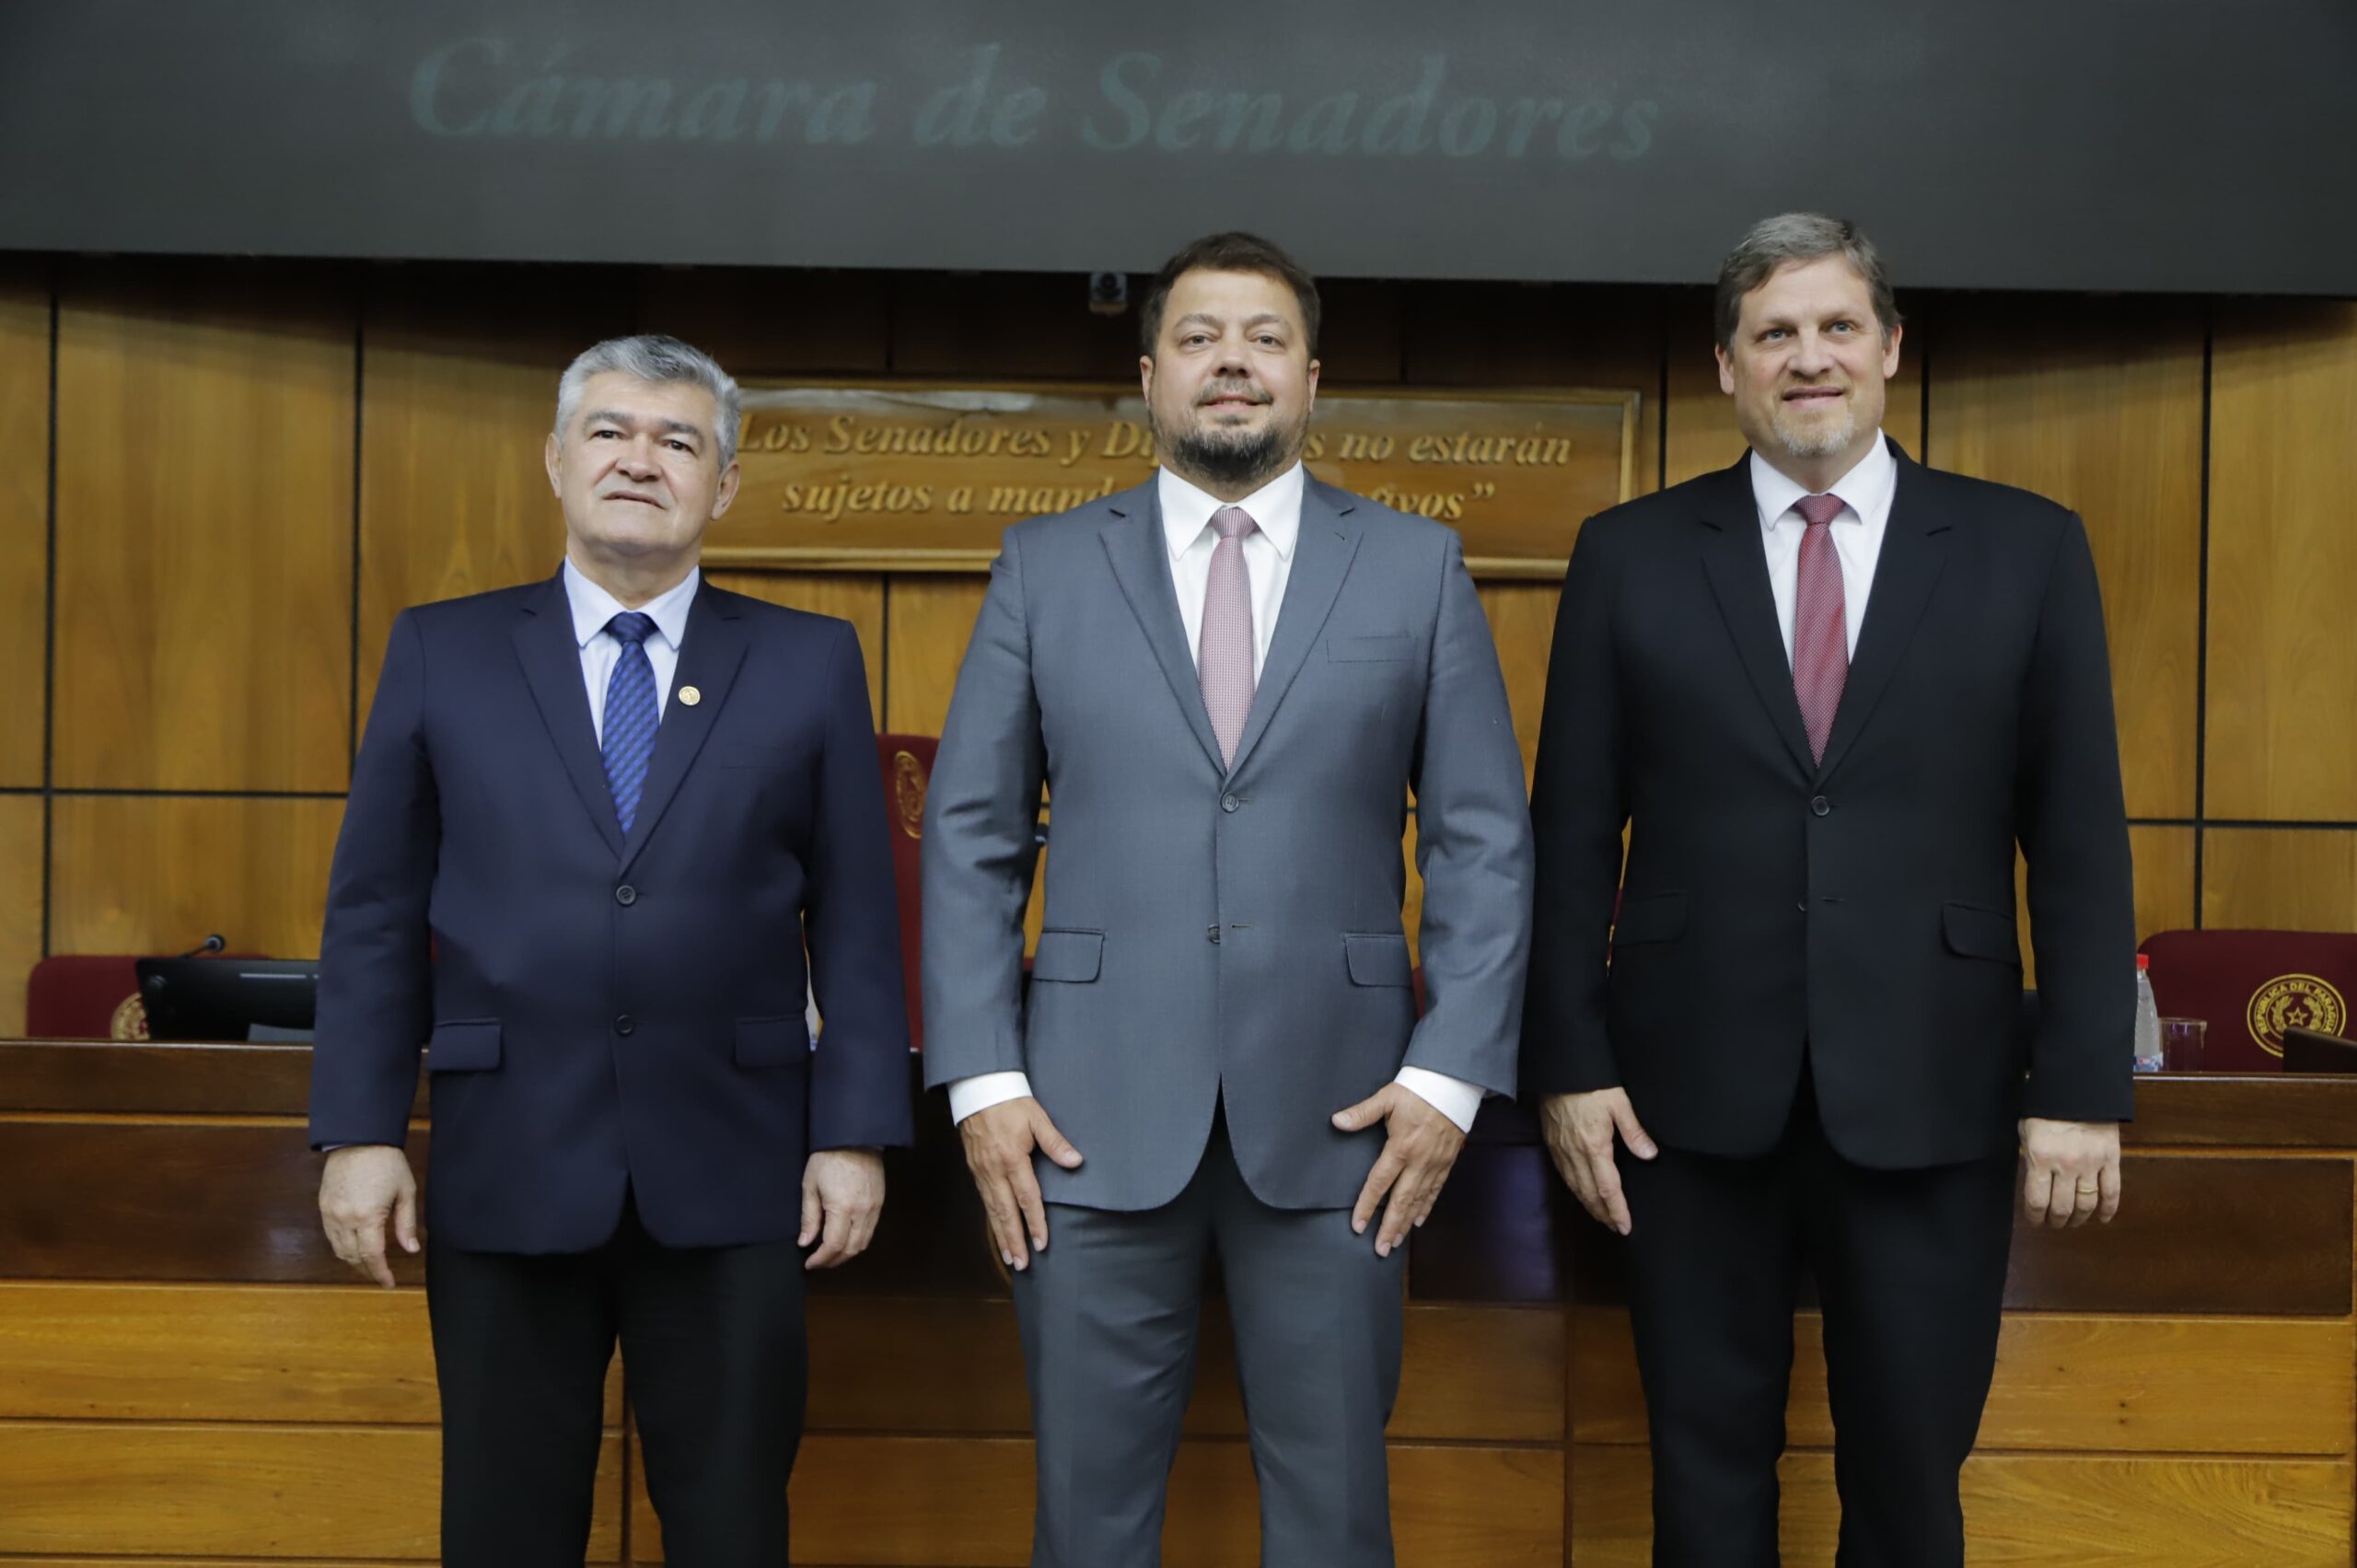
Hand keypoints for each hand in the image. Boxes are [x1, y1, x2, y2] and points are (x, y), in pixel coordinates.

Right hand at [318, 1145, 419, 1287]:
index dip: (380, 1273)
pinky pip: (330, 1236)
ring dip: (352, 1261)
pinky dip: (341, 1247)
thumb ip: (407, 1223)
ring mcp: (330, 1213)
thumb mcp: (405, 1191)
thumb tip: (411, 1249)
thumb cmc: (387, 1162)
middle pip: (352, 1257)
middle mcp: (344, 1219)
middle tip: (380, 1275)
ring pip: (338, 1250)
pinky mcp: (322, 1206)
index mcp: (368, 1216)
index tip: (389, 1283)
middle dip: (367, 1270)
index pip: (372, 1256)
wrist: (358, 1138)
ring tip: (368, 1265)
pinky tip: (354, 1247)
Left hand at [800, 1148, 886, 1268]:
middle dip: (833, 1261)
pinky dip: (857, 1241)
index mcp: (842, 1207)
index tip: (809, 1263)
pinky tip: (845, 1238)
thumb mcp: (811, 1185)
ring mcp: (875, 1208)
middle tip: (818, 1262)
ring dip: (846, 1253)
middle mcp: (862, 1211)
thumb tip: (805, 1242)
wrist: (854, 1137)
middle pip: (851, 1249)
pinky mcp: (880, 1203)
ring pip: (863, 1243)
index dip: (821, 1259)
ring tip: (830, 1254)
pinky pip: (870, 1231)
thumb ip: (809, 1217)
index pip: (833, 1245)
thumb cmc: (828, 1158)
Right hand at [957, 1097, 1082, 1270]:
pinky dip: (991, 1219)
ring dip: (1000, 1236)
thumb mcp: (1037, 1118)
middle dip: (1014, 1240)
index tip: (1042, 1243)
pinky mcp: (974, 1169)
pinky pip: (984, 1200)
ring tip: (1009, 1258)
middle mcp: (993, 1170)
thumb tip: (1076, 1162)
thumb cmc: (1010, 1101)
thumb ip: (1055, 1142)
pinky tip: (997, 1230)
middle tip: (1021, 1264)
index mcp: (1012, 1158)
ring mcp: (981, 1171)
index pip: (1027, 1198)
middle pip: (1005, 1212)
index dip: (1035, 1222)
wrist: (977, 1088)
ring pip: (991, 1210)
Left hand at [1333, 1083, 1467, 1257]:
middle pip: (1402, 1201)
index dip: (1368, 1206)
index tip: (1358, 1225)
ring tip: (1396, 1242)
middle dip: (1390, 1227)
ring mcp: (1435, 1164)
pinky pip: (1436, 1190)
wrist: (1452, 1084)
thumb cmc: (1416, 1090)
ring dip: (1407, 1223)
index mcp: (1400, 1147)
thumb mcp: (1387, 1098)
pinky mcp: (1447, 1162)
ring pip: (1419, 1200)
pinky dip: (1426, 1207)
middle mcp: (1419, 1161)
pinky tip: (1418, 1221)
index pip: (1380, 1183)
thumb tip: (1337, 1121)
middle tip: (1381, 1249)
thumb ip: (1362, 1113)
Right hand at [1539, 1088, 1657, 1234]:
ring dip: (1588, 1205)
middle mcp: (1575, 1153)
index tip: (1625, 1226)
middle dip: (1603, 1214)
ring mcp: (1560, 1149)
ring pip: (1574, 1187)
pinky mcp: (1551, 1142)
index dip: (1617, 1210)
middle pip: (1589, 1193)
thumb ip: (1634, 1131)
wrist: (1557, 1068)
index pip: (1608, 1188)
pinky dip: (1574, 1190)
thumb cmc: (1590, 1082)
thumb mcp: (1619, 1102)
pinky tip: (1581, 1192)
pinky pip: (1563, 1174)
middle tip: (1615, 1227)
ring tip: (1601, 1216)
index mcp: (1595, 1146)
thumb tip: (1649, 1155)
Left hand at [2019, 1117, 2121, 1228]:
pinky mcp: (2111, 1159)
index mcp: (2040, 1157)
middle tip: (2054, 1223)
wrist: (2078, 1088)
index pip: (2036, 1201)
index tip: (2035, 1221)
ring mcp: (2091, 1163)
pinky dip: (2108, 1210)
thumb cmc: (2046, 1109)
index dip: (2035, 1217)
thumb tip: (2032, 1185)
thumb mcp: (2027, 1131)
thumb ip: (2030, 1158)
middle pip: (2062, 1208)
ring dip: (2079, 1218)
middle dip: (2056, 1221)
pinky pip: (2112, 1192)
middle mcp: (2065, 1164)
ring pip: (2086, 1204)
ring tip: (2073, 1221)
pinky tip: (2102, 1219)